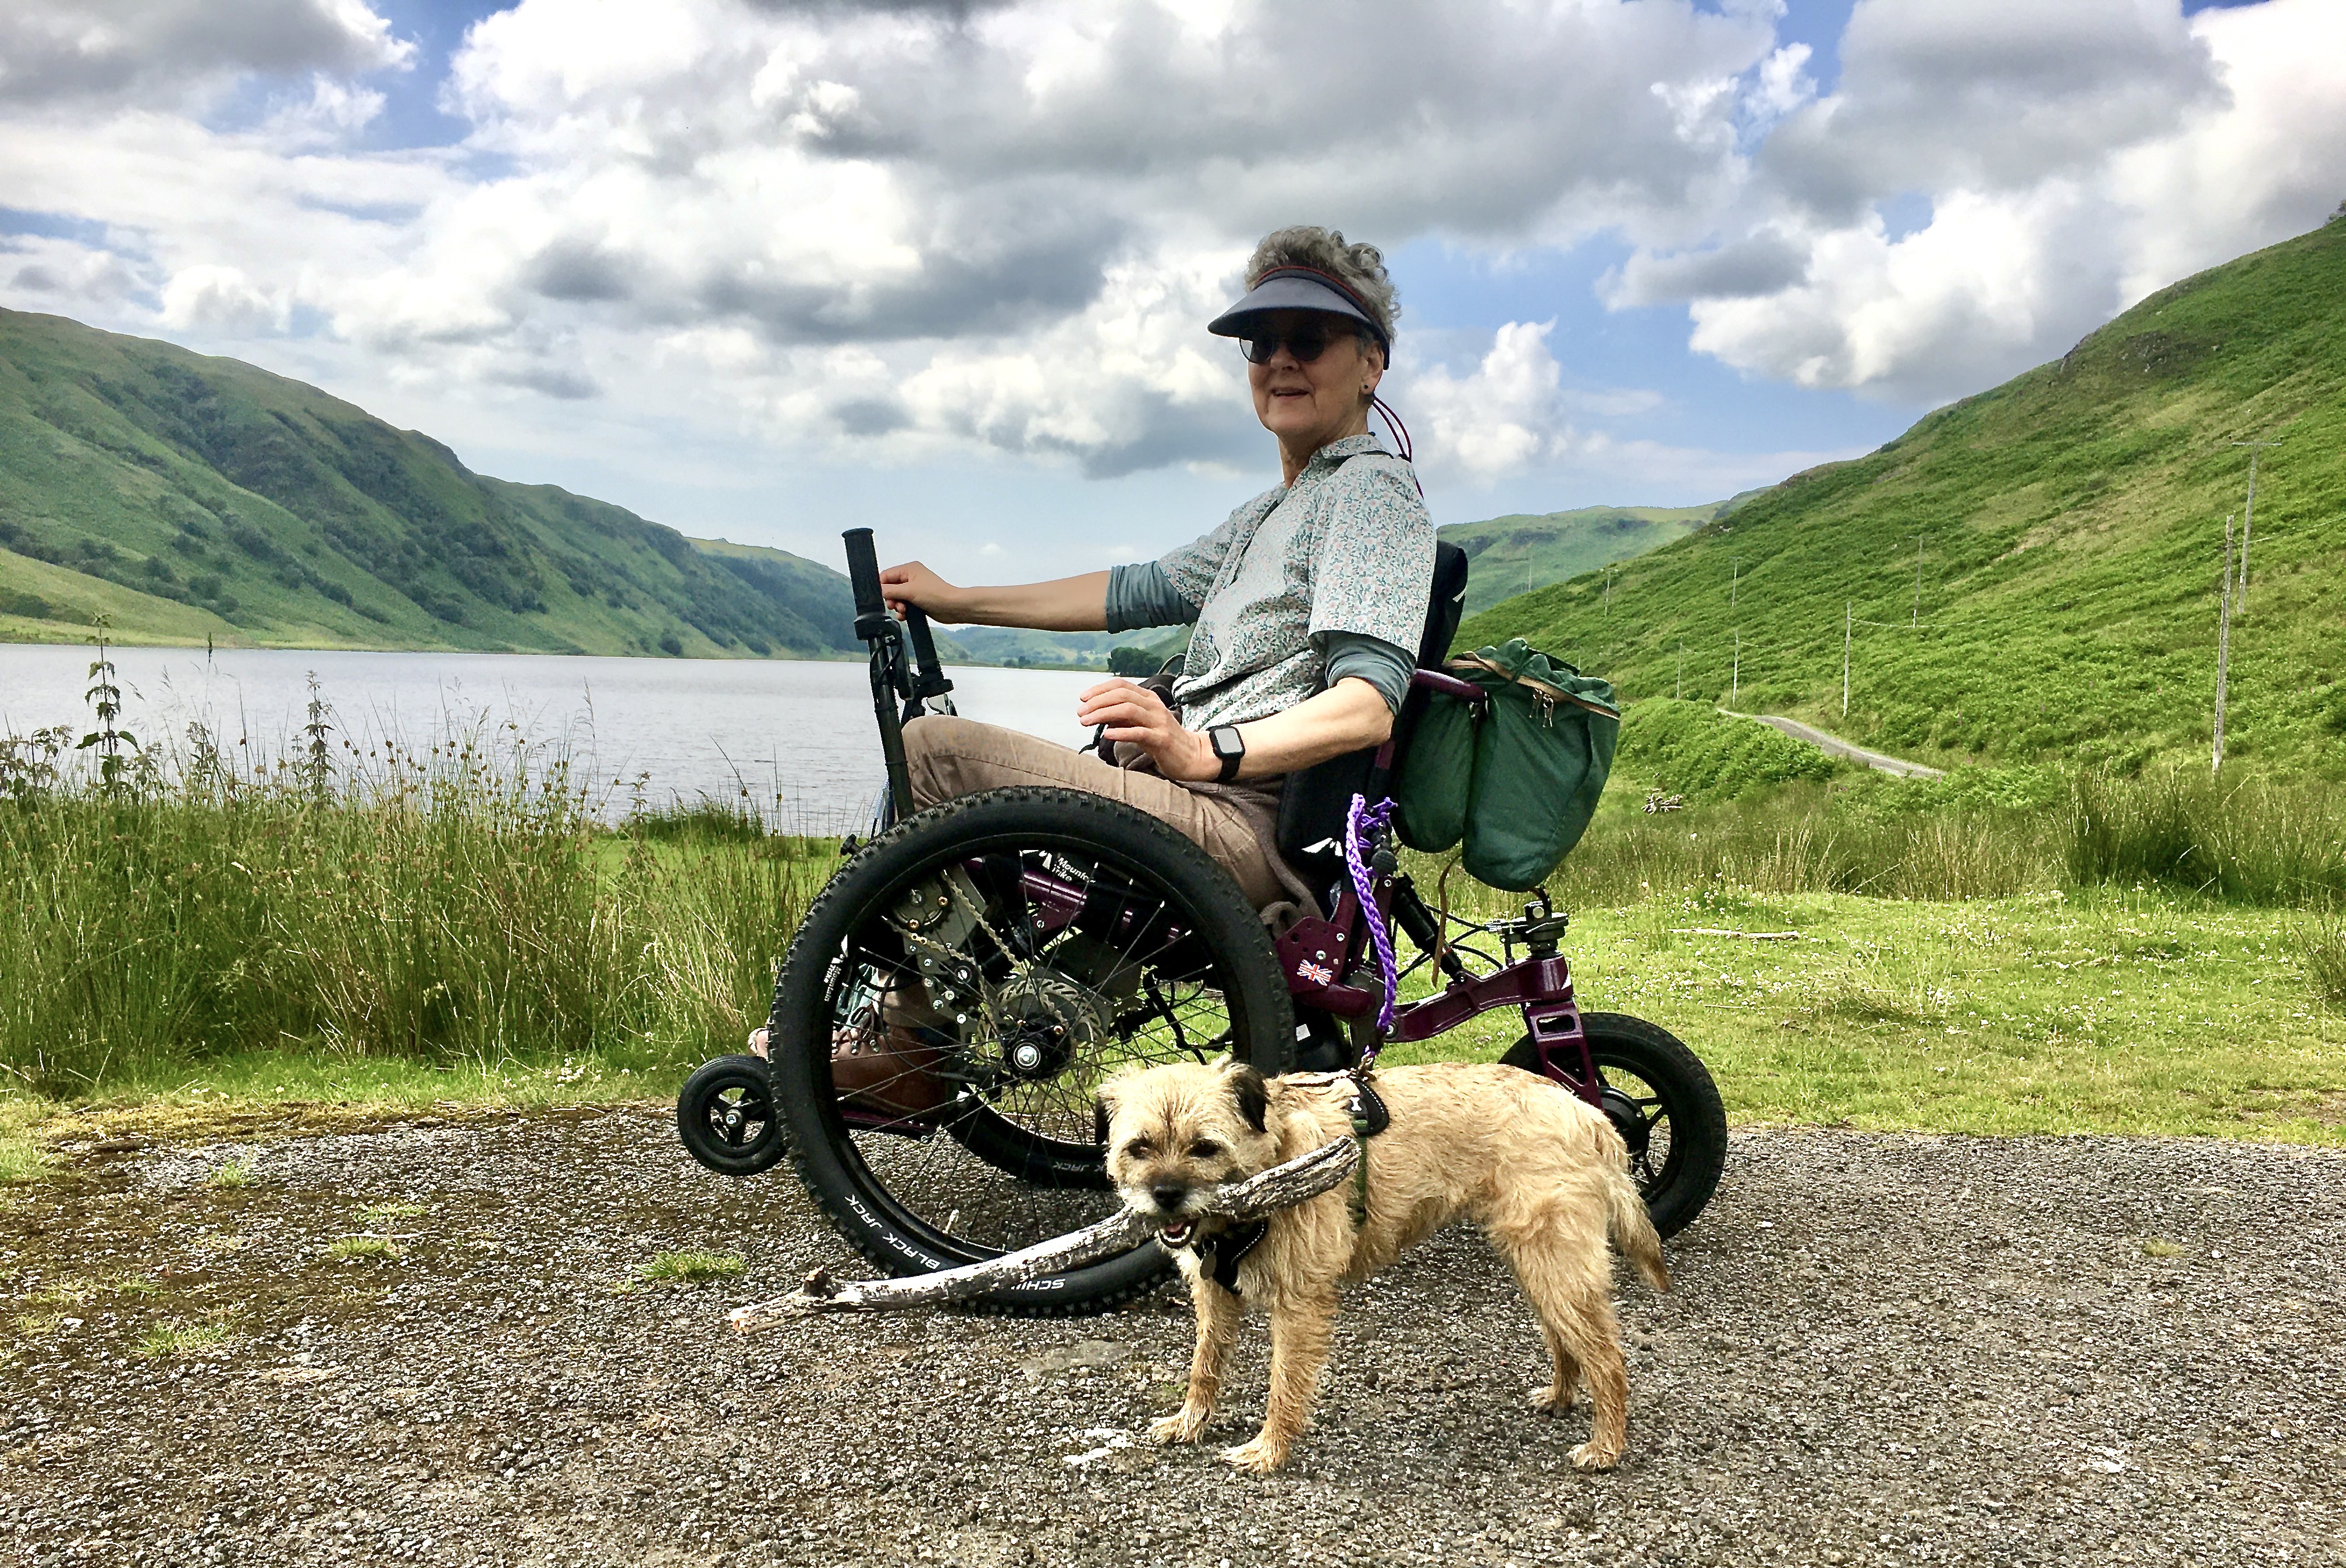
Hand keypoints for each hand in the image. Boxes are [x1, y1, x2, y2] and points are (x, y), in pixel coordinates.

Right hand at [879, 560, 959, 620]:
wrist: (952, 607)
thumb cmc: (935, 594)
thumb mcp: (908, 591)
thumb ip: (890, 591)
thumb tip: (878, 591)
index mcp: (909, 569)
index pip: (887, 575)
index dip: (881, 586)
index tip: (881, 597)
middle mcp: (911, 578)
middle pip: (891, 588)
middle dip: (891, 598)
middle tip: (895, 605)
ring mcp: (915, 590)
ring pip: (897, 598)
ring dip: (897, 606)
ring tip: (903, 611)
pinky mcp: (918, 601)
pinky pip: (904, 605)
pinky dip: (903, 611)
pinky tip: (904, 615)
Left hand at [1076, 679, 1218, 781]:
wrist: (1191, 755)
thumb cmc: (1162, 738)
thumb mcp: (1140, 723)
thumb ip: (1122, 718)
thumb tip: (1099, 715)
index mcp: (1148, 698)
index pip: (1121, 685)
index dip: (1099, 689)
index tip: (1083, 698)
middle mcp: (1153, 705)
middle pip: (1121, 695)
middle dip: (1097, 702)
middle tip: (1081, 712)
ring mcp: (1158, 721)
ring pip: (1127, 709)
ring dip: (1103, 714)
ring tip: (1087, 722)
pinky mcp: (1161, 739)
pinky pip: (1138, 732)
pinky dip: (1120, 732)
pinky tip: (1106, 735)